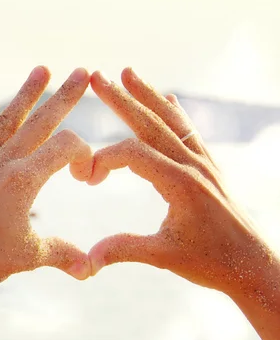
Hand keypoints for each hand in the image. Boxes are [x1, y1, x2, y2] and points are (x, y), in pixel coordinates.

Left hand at [0, 66, 93, 339]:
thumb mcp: (30, 256)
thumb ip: (64, 254)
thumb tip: (90, 269)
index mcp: (24, 180)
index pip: (64, 147)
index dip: (83, 153)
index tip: (84, 174)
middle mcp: (1, 164)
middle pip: (39, 122)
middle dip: (64, 96)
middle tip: (82, 71)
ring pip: (5, 122)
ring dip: (25, 95)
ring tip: (41, 69)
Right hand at [69, 68, 279, 339]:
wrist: (254, 266)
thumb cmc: (211, 263)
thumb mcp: (164, 257)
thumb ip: (124, 250)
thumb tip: (87, 259)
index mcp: (181, 183)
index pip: (133, 154)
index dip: (103, 160)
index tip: (85, 178)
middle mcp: (193, 165)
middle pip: (150, 123)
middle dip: (121, 99)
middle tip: (97, 76)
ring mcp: (204, 162)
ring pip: (171, 120)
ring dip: (147, 95)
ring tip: (128, 72)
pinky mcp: (209, 166)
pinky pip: (189, 131)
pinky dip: (174, 112)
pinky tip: (167, 98)